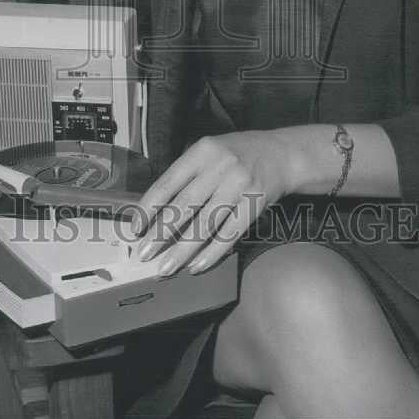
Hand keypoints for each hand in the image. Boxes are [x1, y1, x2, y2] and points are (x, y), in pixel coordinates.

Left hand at [132, 130, 292, 276]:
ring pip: (205, 224)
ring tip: (166, 267)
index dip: (149, 207)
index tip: (136, 229)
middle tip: (144, 255)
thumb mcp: (210, 151)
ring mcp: (239, 185)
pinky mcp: (255, 203)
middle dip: (161, 234)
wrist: (283, 154)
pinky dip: (212, 252)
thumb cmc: (238, 154)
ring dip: (182, 250)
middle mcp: (220, 166)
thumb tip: (157, 211)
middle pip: (184, 206)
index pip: (168, 182)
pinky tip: (197, 266)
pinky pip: (230, 233)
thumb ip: (187, 173)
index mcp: (202, 151)